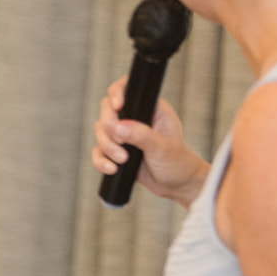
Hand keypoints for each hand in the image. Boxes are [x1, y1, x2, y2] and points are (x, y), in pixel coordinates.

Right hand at [93, 77, 208, 206]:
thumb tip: (119, 127)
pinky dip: (101, 160)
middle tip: (121, 141)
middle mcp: (135, 119)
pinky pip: (98, 151)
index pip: (128, 89)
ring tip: (124, 159)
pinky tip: (113, 168)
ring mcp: (124, 135)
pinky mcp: (116, 151)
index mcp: (151, 109)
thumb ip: (142, 135)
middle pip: (108, 111)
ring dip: (107, 147)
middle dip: (109, 127)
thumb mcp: (163, 148)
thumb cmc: (178, 163)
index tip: (117, 106)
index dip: (117, 93)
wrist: (176, 186)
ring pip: (101, 132)